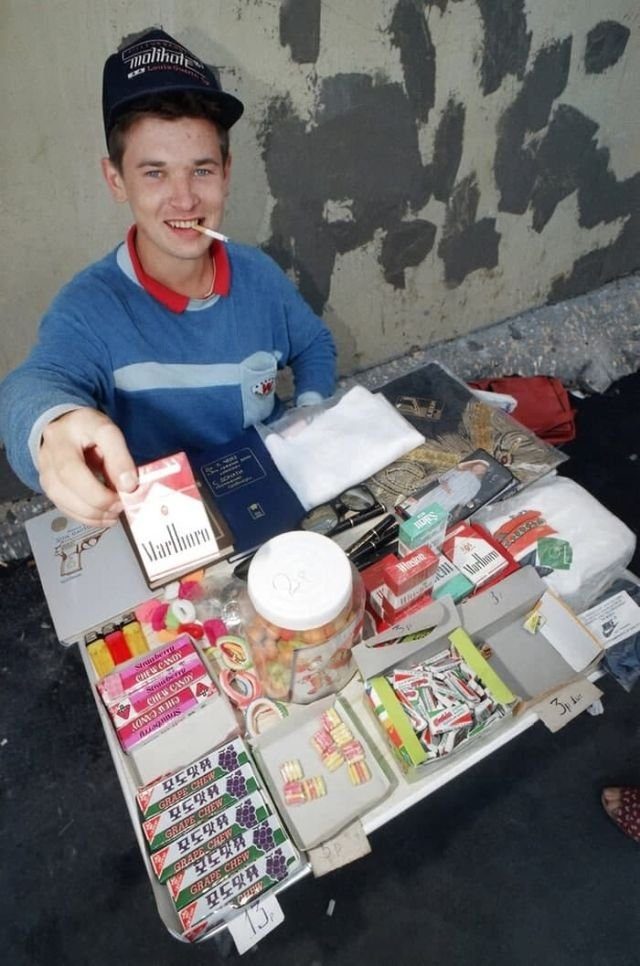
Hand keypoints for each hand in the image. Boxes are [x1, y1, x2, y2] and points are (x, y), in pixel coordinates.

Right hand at [38, 408, 137, 525]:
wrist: (63, 430)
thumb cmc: (88, 431)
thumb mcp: (109, 434)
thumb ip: (120, 457)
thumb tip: (128, 486)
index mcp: (68, 431)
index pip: (90, 446)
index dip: (111, 469)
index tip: (129, 487)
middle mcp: (51, 449)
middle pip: (68, 477)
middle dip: (98, 498)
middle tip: (120, 505)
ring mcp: (45, 470)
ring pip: (61, 496)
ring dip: (91, 512)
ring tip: (113, 514)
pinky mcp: (46, 486)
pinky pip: (62, 506)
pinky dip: (84, 516)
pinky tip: (102, 517)